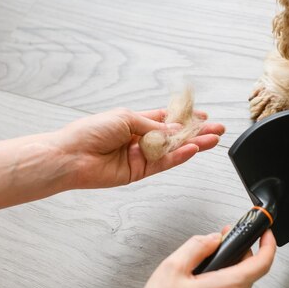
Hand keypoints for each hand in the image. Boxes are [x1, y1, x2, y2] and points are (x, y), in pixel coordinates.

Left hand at [53, 108, 224, 188]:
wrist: (71, 156)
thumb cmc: (90, 132)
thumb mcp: (125, 118)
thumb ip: (153, 126)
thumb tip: (174, 129)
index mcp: (135, 121)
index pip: (166, 119)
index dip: (186, 117)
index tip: (203, 116)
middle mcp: (140, 138)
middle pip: (175, 135)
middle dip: (196, 132)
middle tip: (217, 129)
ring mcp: (141, 155)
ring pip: (173, 150)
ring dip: (194, 144)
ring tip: (213, 139)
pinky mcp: (139, 172)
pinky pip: (163, 163)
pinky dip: (179, 156)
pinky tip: (192, 149)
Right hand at [138, 228, 276, 287]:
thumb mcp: (173, 267)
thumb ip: (197, 246)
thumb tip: (213, 238)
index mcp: (225, 287)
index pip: (261, 264)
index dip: (268, 244)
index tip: (265, 232)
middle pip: (251, 270)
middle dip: (242, 249)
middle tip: (226, 236)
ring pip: (241, 282)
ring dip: (233, 264)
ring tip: (213, 254)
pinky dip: (225, 278)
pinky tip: (208, 273)